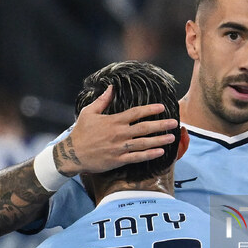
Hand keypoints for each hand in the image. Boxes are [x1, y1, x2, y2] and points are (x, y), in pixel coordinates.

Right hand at [53, 86, 177, 176]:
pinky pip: (137, 157)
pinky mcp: (118, 160)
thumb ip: (102, 100)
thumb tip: (111, 87)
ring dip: (159, 140)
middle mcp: (119, 134)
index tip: (162, 107)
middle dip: (161, 125)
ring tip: (172, 137)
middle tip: (174, 123)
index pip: (136, 113)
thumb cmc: (81, 132)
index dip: (150, 110)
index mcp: (114, 121)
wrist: (72, 154)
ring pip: (144, 143)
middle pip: (144, 128)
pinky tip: (160, 152)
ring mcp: (119, 148)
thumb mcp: (88, 112)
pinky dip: (149, 155)